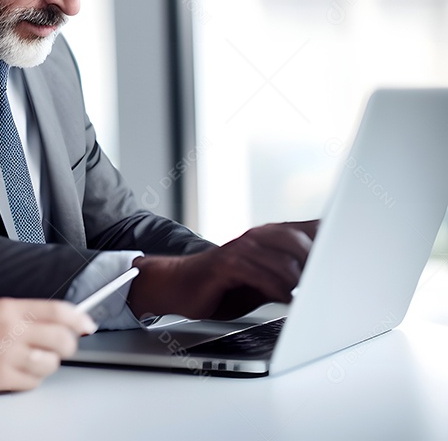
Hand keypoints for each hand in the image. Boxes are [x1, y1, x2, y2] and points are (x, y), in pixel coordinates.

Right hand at [0, 298, 95, 404]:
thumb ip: (11, 316)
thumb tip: (39, 321)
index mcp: (6, 308)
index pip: (57, 310)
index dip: (79, 318)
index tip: (87, 323)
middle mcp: (11, 330)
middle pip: (63, 338)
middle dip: (68, 345)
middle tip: (61, 348)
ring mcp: (7, 356)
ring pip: (51, 363)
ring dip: (47, 364)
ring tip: (31, 363)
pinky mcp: (0, 380)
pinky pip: (32, 382)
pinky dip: (30, 381)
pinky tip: (16, 375)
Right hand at [127, 220, 318, 320]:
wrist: (177, 285)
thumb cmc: (223, 285)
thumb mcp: (262, 279)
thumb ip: (288, 276)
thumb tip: (325, 283)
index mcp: (268, 236)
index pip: (308, 230)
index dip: (333, 237)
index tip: (354, 251)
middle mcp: (255, 237)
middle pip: (300, 239)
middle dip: (320, 262)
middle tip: (333, 282)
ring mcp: (240, 248)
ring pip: (283, 259)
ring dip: (301, 281)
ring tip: (312, 298)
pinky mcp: (225, 264)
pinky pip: (259, 275)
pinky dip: (277, 289)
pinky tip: (286, 301)